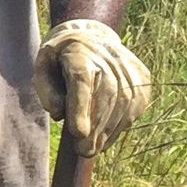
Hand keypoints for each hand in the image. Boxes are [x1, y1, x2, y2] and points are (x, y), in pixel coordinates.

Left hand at [35, 17, 152, 153]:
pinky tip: (107, 135)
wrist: (92, 35)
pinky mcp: (143, 77)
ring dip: (108, 131)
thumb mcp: (43, 65)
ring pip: (123, 105)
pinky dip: (120, 125)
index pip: (82, 81)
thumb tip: (59, 114)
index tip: (78, 132)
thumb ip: (46, 89)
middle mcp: (109, 58)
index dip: (81, 107)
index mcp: (79, 53)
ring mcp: (130, 67)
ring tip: (93, 148)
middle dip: (95, 128)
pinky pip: (135, 107)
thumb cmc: (61, 57)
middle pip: (105, 97)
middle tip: (83, 151)